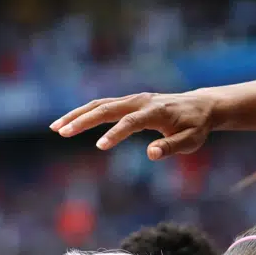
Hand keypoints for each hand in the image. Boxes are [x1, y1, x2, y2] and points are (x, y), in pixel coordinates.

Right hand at [52, 91, 217, 158]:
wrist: (199, 106)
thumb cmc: (195, 127)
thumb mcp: (190, 141)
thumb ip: (171, 147)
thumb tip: (151, 154)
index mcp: (155, 111)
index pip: (131, 122)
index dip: (115, 133)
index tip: (99, 146)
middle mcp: (140, 101)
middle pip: (106, 108)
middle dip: (83, 120)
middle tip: (62, 132)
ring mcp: (132, 100)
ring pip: (99, 104)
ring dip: (77, 115)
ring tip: (56, 128)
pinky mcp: (127, 102)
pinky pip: (102, 106)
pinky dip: (84, 113)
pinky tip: (69, 123)